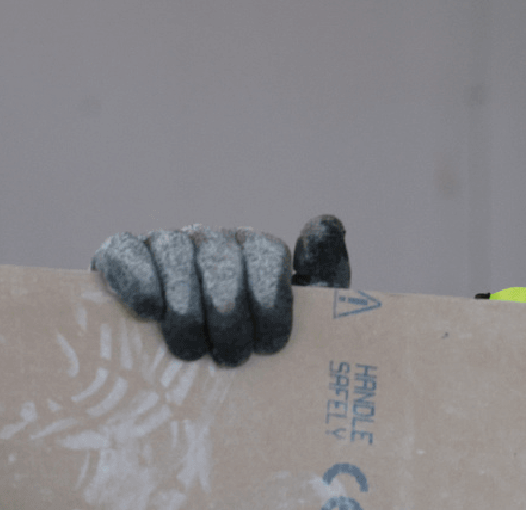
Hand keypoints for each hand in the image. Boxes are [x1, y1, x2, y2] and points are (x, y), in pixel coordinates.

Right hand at [91, 214, 350, 366]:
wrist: (202, 378)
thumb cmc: (251, 350)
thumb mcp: (300, 318)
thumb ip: (324, 271)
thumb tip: (326, 224)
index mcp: (257, 250)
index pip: (267, 255)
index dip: (270, 301)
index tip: (270, 347)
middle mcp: (214, 241)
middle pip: (222, 259)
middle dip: (229, 313)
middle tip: (231, 358)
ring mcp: (168, 245)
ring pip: (176, 254)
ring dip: (185, 306)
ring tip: (191, 352)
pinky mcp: (122, 256)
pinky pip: (125, 251)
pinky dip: (135, 276)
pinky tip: (148, 312)